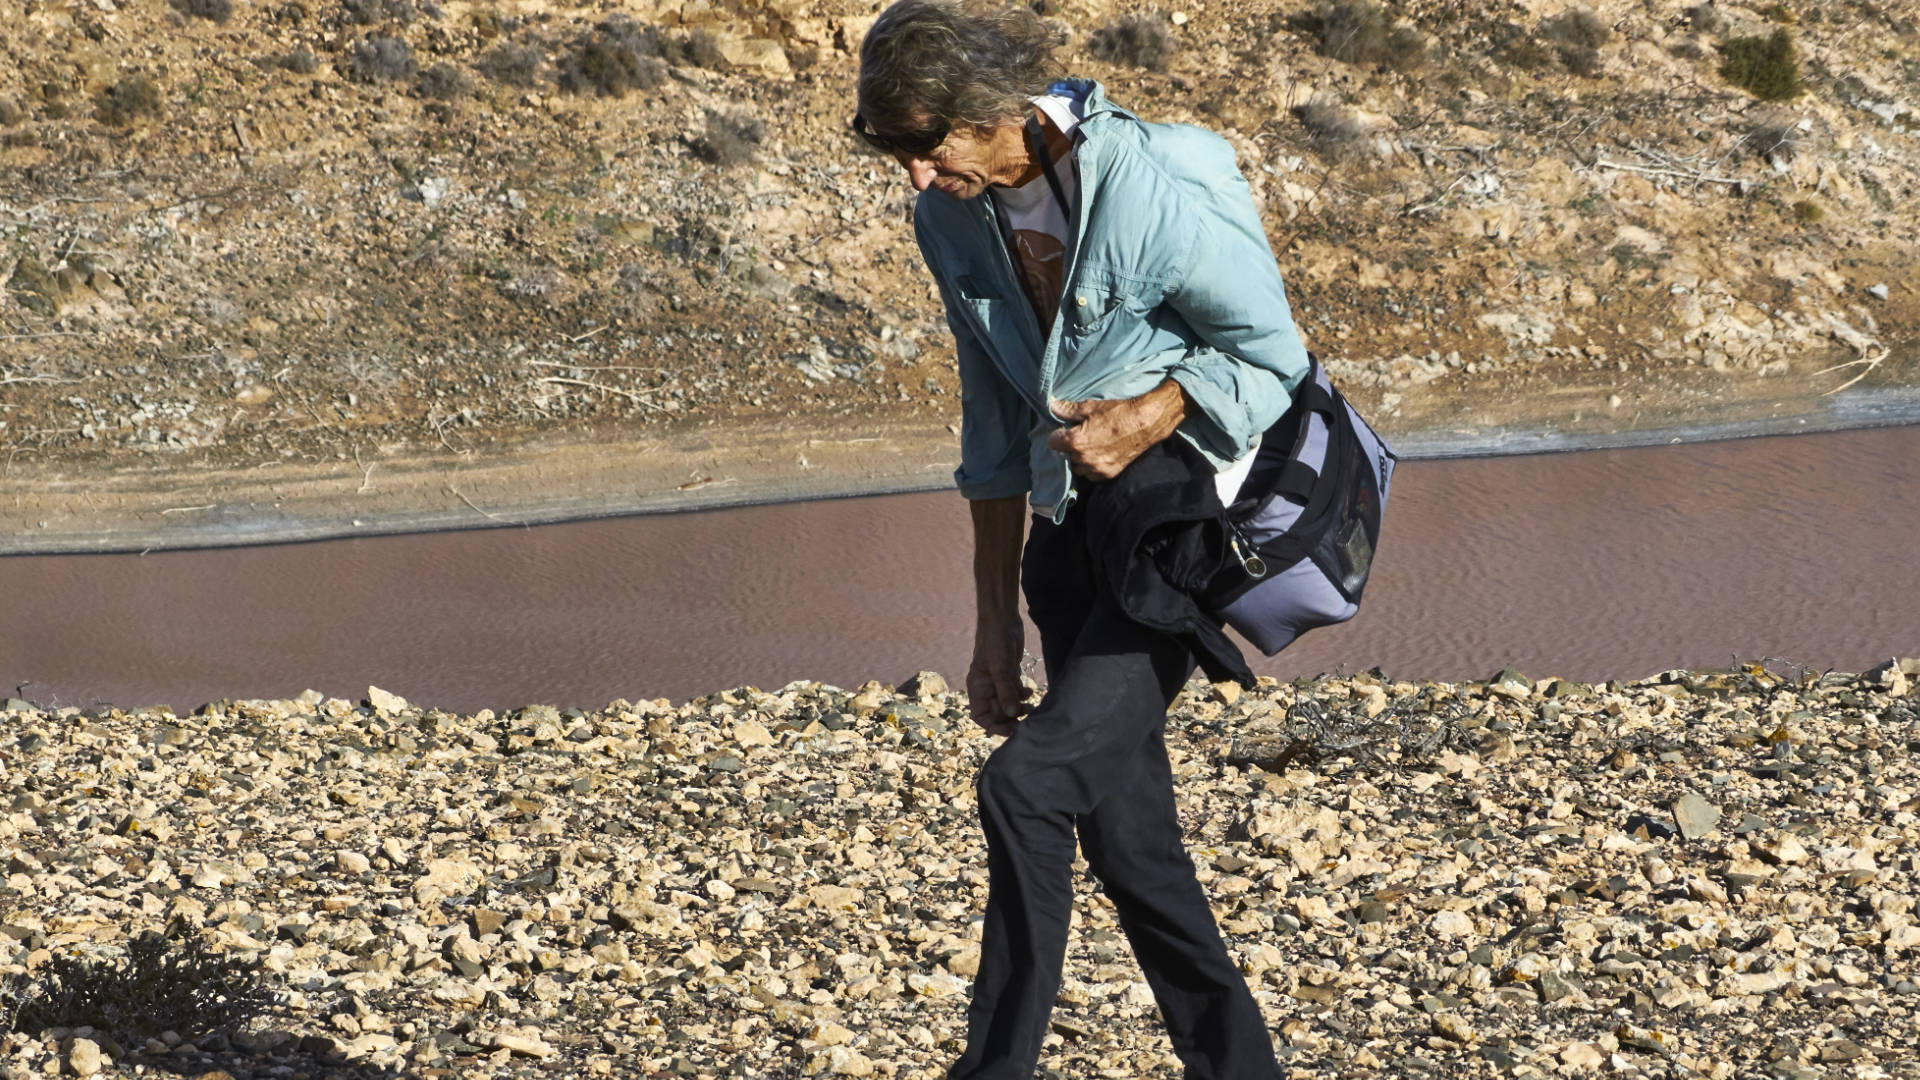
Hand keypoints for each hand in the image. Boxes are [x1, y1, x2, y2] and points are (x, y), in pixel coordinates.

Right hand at [966, 613, 1027, 736]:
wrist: (1002, 619)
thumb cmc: (995, 641)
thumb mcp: (1000, 668)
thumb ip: (1005, 691)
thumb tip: (1011, 715)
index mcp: (977, 688)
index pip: (981, 716)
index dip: (994, 726)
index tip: (1011, 730)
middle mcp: (987, 688)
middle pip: (997, 713)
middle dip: (1011, 719)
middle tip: (1026, 721)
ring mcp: (999, 682)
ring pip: (1009, 704)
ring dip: (1020, 709)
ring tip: (1032, 708)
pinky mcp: (1010, 674)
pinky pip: (1016, 693)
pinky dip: (1024, 696)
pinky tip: (1031, 691)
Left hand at [1047, 380, 1189, 480]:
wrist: (1145, 423)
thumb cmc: (1118, 412)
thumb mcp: (1090, 407)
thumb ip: (1067, 409)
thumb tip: (1051, 406)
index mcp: (1075, 442)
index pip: (1052, 442)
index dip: (1058, 434)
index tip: (1065, 429)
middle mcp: (1083, 459)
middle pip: (1065, 457)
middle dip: (1069, 448)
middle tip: (1080, 436)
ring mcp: (1097, 469)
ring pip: (1078, 468)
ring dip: (1080, 459)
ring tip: (1090, 446)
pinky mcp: (1109, 474)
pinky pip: (1092, 475)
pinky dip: (1092, 467)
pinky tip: (1099, 454)